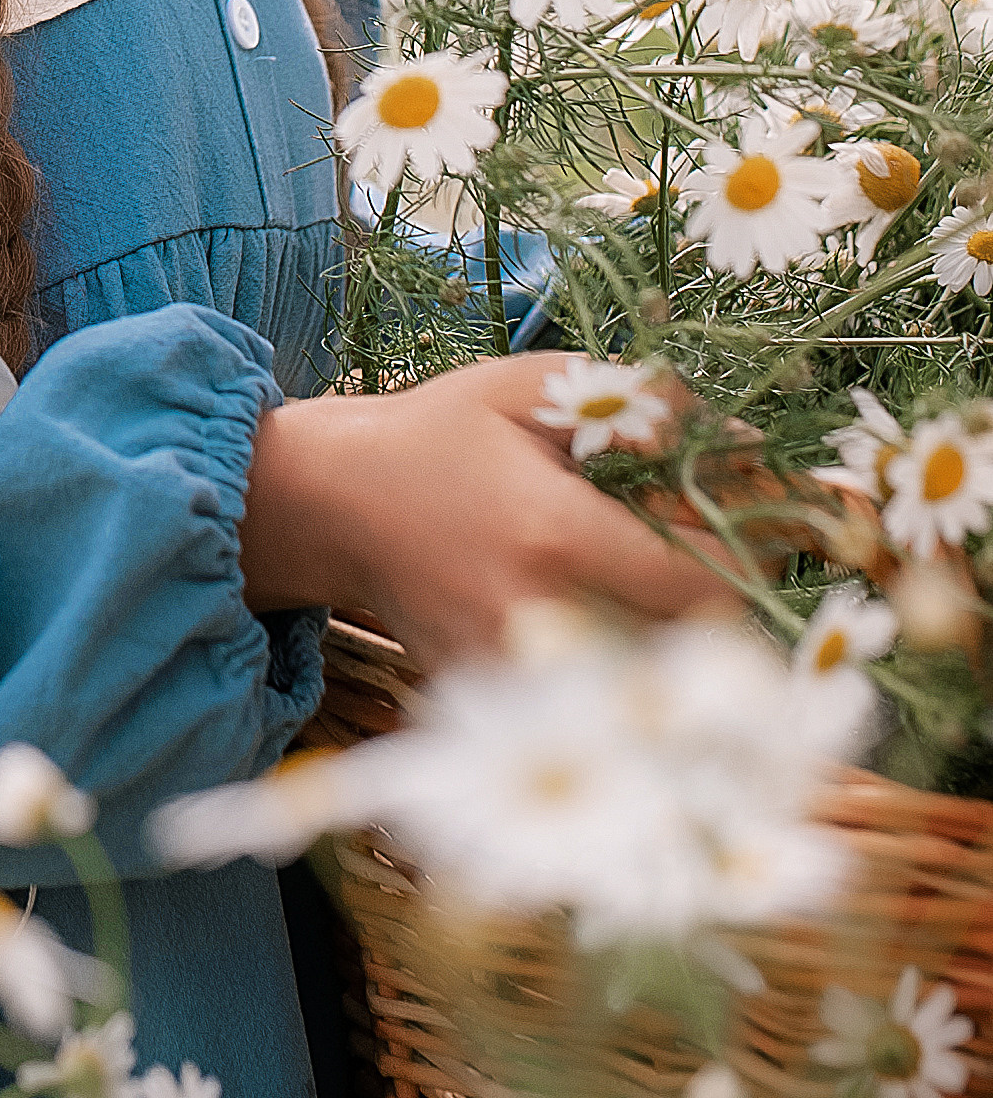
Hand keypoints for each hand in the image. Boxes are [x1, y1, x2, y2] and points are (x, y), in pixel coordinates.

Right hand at [239, 354, 735, 667]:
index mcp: (555, 535)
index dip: (753, 565)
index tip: (762, 535)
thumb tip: (745, 440)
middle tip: (726, 567)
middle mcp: (540, 620)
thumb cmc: (442, 435)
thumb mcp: (532, 389)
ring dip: (683, 651)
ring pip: (650, 691)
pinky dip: (624, 677)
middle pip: (690, 652)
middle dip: (727, 612)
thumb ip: (639, 404)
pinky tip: (609, 626)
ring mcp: (514, 676)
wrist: (334, 505)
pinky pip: (594, 708)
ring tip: (671, 597)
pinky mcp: (497, 705)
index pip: (703, 585)